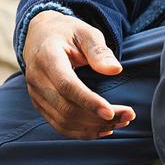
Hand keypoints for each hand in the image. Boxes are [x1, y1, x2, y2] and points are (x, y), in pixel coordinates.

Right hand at [22, 12, 136, 137]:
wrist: (40, 36)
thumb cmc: (67, 33)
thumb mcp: (85, 32)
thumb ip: (99, 50)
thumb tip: (115, 70)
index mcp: (47, 57)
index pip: (66, 86)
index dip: (88, 101)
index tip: (112, 111)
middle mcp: (37, 79)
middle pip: (66, 109)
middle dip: (98, 118)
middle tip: (128, 116)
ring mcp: (36, 95)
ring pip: (64, 122)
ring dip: (94, 127)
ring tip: (121, 122)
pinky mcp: (40, 105)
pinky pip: (59, 126)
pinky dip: (82, 132)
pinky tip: (103, 129)